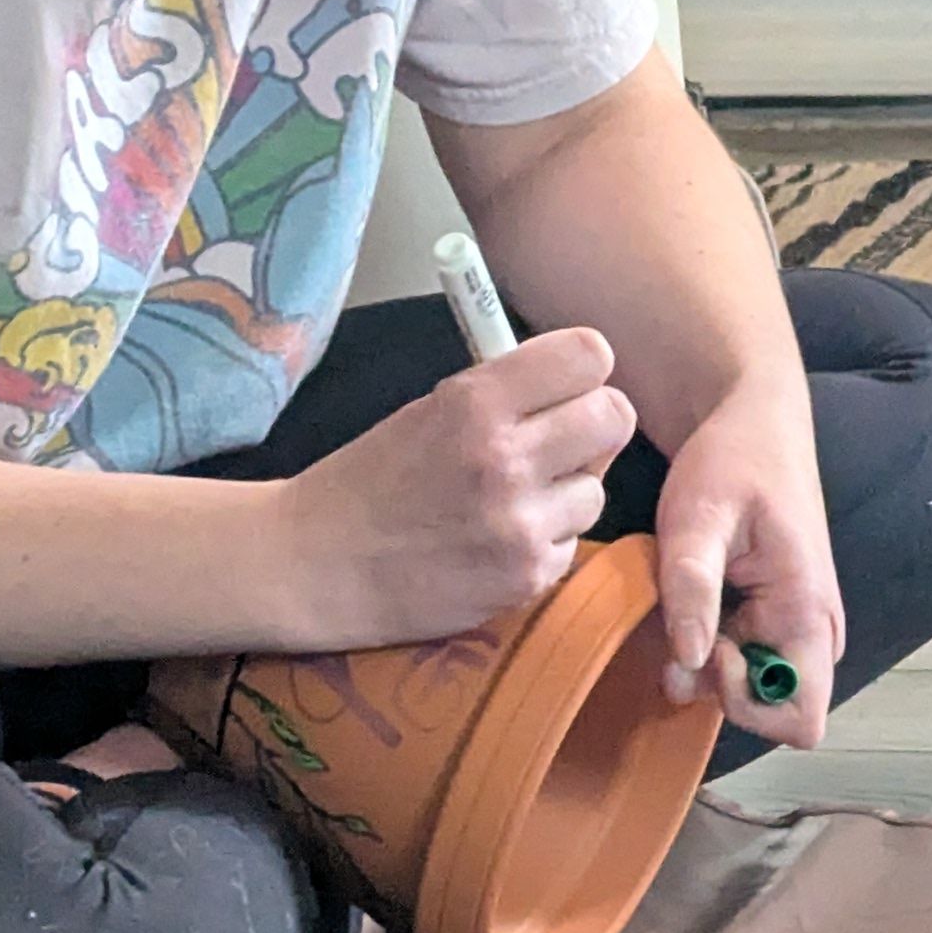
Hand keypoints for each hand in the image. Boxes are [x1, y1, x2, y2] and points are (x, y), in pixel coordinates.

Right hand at [272, 328, 636, 651]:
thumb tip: (581, 383)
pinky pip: (572, 544)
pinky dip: (544, 543)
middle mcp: (505, 458)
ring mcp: (520, 523)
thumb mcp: (430, 410)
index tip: (568, 387)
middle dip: (594, 428)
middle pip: (615, 417)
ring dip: (566, 494)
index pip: (590, 356)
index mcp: (476, 401)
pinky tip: (495, 544)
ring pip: (597, 489)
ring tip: (510, 502)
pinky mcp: (527, 576)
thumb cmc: (372, 481)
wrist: (316, 564)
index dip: (585, 372)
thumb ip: (504, 394)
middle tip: (560, 442)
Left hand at [650, 379, 844, 747]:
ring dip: (711, 665)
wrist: (756, 423)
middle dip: (721, 686)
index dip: (746, 705)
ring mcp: (800, 629)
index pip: (802, 720)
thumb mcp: (698, 513)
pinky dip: (712, 647)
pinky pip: (748, 664)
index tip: (712, 649)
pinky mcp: (778, 622)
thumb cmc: (733, 460)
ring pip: (758, 690)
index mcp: (808, 611)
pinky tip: (694, 599)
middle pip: (776, 712)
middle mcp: (816, 633)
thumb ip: (692, 586)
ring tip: (688, 598)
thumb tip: (688, 661)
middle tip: (687, 618)